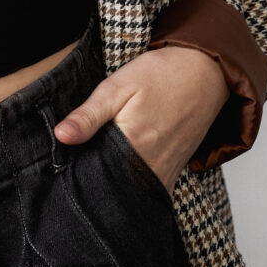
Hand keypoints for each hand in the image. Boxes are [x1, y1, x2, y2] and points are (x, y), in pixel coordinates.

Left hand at [52, 48, 229, 194]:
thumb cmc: (160, 75)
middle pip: (112, 189)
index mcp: (133, 146)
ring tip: (95, 166)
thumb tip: (60, 136)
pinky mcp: (173, 174)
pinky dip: (130, 183)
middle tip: (77, 164)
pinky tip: (119, 168)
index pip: (93, 176)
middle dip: (92, 182)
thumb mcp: (117, 86)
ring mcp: (166, 175)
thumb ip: (88, 115)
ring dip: (111, 183)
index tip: (63, 163)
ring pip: (129, 193)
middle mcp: (152, 169)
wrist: (206, 73)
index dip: (75, 172)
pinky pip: (146, 190)